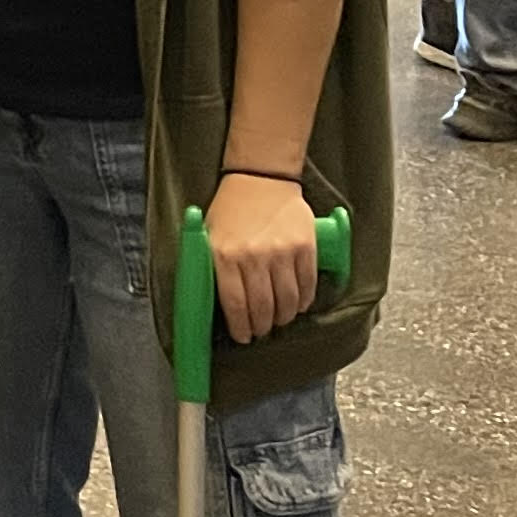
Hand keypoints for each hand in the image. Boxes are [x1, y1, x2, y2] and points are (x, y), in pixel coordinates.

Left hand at [207, 170, 320, 345]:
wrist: (261, 179)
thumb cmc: (230, 210)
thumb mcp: (209, 235)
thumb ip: (213, 266)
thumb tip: (217, 302)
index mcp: (224, 255)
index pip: (235, 304)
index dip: (241, 327)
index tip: (243, 337)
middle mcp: (253, 256)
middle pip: (262, 306)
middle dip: (262, 326)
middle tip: (261, 332)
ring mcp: (282, 252)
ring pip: (287, 300)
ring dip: (283, 317)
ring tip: (278, 321)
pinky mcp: (305, 247)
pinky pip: (307, 284)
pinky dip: (303, 301)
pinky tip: (297, 306)